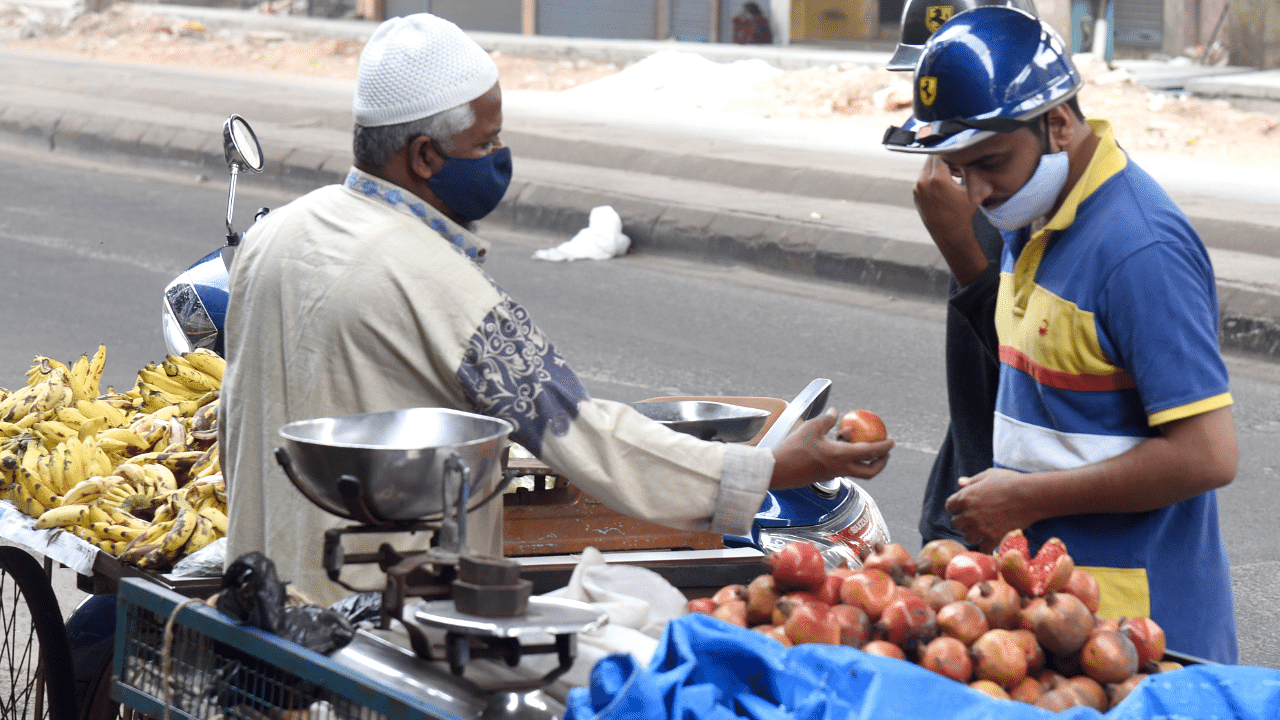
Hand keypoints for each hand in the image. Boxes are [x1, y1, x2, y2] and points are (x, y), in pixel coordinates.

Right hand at [769, 409, 893, 489]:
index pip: (870, 452)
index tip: (892, 441)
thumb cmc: (793, 450)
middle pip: (870, 472)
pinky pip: (845, 470)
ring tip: (866, 450)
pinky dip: (851, 461)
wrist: (778, 471)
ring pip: (858, 472)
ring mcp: (833, 474)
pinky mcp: (825, 476)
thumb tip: (835, 412)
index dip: (883, 447)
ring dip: (867, 463)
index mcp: (840, 455)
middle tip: (885, 453)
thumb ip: (826, 420)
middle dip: (881, 463)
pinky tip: (843, 450)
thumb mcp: (811, 428)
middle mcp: (840, 468)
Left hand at [914, 156, 988, 286]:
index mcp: (937, 179)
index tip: (961, 157)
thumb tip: (978, 159)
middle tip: (957, 165)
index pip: (942, 153)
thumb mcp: (970, 190)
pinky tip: (944, 184)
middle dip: (945, 159)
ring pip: (927, 168)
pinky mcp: (916, 195)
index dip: (953, 153)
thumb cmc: (963, 215)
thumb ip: (972, 172)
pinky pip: (923, 178)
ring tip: (952, 175)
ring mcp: (917, 189)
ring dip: (938, 168)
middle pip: (932, 159)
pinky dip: (932, 177)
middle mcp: (923, 182)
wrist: (951, 235)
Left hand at [944, 468, 1034, 551]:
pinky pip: (983, 548)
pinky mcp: (993, 538)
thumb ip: (972, 481)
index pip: (949, 506)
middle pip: (956, 523)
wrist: (1030, 496)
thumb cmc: (1010, 482)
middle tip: (975, 519)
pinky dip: (987, 546)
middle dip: (964, 521)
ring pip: (967, 537)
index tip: (964, 508)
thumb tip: (960, 482)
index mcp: (965, 497)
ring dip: (974, 534)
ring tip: (984, 530)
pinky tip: (992, 540)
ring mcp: (981, 527)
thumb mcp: (989, 475)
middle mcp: (969, 513)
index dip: (957, 508)